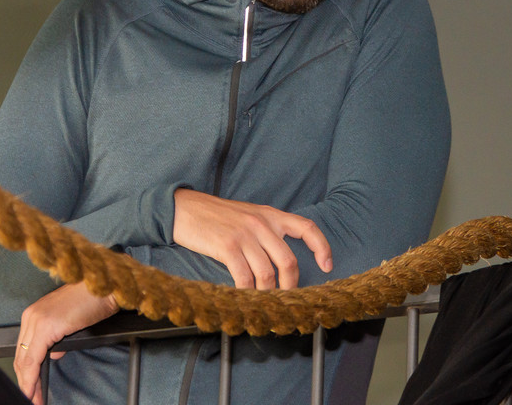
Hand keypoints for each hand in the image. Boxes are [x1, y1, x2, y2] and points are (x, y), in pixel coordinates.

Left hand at [14, 283, 118, 404]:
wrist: (104, 287)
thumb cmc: (92, 299)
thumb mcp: (69, 322)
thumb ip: (56, 338)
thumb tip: (53, 353)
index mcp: (35, 314)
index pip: (24, 349)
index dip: (25, 373)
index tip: (29, 389)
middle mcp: (31, 316)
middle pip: (20, 357)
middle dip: (24, 382)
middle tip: (31, 399)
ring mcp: (37, 320)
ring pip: (24, 360)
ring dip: (28, 383)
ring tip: (34, 398)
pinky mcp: (46, 327)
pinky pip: (33, 359)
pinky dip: (31, 378)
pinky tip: (34, 389)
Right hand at [173, 188, 331, 289]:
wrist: (184, 208)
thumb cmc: (216, 216)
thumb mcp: (248, 215)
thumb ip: (267, 232)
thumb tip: (283, 261)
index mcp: (270, 215)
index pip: (307, 227)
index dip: (322, 247)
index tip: (327, 266)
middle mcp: (262, 223)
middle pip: (288, 261)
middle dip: (290, 286)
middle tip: (284, 298)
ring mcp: (245, 235)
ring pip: (268, 274)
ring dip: (268, 294)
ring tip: (263, 302)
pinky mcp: (227, 247)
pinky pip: (245, 277)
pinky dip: (247, 293)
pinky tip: (244, 298)